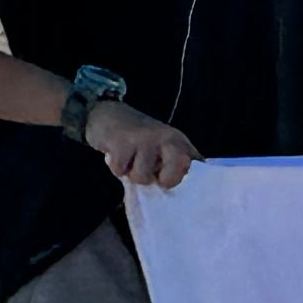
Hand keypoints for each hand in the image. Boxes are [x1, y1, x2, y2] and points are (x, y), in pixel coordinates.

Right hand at [77, 92, 199, 190]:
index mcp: (179, 141)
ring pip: (142, 177)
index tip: (167, 179)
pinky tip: (118, 156)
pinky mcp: (122, 141)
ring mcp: (144, 138)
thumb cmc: (139, 140)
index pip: (193, 168)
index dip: (180, 180)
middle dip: (161, 182)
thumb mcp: (163, 148)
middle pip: (172, 177)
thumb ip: (177, 163)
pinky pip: (120, 170)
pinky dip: (116, 168)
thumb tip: (193, 186)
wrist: (108, 115)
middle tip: (151, 173)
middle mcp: (166, 138)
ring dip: (132, 174)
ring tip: (131, 161)